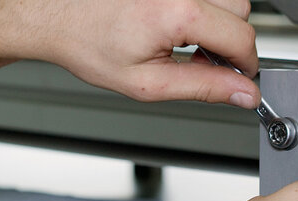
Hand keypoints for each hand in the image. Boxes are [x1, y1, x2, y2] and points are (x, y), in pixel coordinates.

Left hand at [0, 0, 259, 107]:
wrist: (53, 14)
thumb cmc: (87, 43)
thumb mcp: (147, 83)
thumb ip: (203, 88)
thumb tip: (243, 93)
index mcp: (178, 13)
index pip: (243, 39)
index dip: (244, 64)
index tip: (236, 76)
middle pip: (241, 9)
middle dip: (227, 37)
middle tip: (196, 56)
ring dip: (215, 16)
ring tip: (180, 35)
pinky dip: (197, 2)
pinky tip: (170, 16)